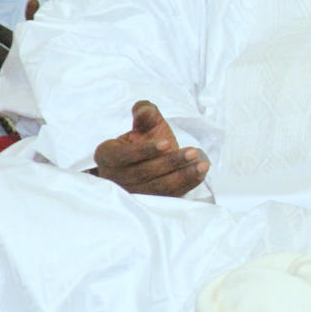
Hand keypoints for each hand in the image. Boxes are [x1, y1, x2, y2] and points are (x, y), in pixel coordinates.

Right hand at [92, 100, 209, 196]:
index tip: (168, 143)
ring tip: (202, 164)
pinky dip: (187, 185)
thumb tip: (143, 109)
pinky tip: (200, 174)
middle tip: (194, 151)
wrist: (151, 158)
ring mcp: (131, 193)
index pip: (125, 155)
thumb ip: (144, 113)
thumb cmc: (144, 138)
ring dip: (182, 176)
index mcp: (107, 155)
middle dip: (171, 162)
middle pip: (144, 173)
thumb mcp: (144, 123)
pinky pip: (168, 196)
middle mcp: (115, 177)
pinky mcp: (148, 202)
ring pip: (157, 188)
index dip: (146, 151)